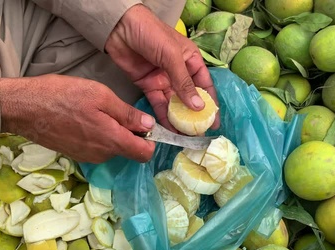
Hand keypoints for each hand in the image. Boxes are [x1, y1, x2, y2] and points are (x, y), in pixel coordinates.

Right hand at [0, 74, 155, 162]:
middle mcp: (102, 155)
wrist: (24, 108)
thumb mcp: (100, 96)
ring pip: (112, 148)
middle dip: (130, 134)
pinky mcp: (75, 154)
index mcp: (112, 141)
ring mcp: (87, 157)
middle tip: (117, 110)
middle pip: (129, 150)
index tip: (148, 126)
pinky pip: (97, 148)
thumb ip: (127, 114)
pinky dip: (98, 136)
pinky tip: (85, 119)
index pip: (144, 154)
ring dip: (112, 133)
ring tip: (97, 112)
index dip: (151, 141)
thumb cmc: (62, 96)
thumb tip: (150, 126)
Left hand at [105, 4, 219, 132]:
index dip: (210, 103)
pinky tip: (169, 129)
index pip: (204, 85)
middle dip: (194, 116)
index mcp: (191, 60)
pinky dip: (163, 116)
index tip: (214, 122)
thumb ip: (184, 82)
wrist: (120, 28)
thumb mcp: (172, 56)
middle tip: (199, 134)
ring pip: (174, 103)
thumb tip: (199, 107)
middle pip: (189, 97)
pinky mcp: (148, 86)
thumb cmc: (152, 34)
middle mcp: (179, 71)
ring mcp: (163, 79)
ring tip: (185, 137)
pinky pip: (158, 104)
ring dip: (179, 119)